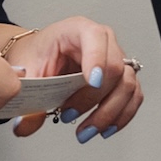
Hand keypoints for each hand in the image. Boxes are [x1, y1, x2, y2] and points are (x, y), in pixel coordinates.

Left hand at [0, 16, 147, 140]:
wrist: (39, 58)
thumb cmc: (37, 55)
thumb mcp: (27, 71)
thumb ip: (28, 98)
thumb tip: (27, 125)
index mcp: (78, 30)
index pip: (96, 38)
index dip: (97, 60)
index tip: (92, 82)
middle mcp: (103, 42)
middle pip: (115, 68)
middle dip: (94, 99)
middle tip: (69, 115)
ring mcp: (116, 60)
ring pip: (128, 86)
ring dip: (109, 113)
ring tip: (86, 130)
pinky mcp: (121, 79)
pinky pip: (133, 97)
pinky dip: (121, 116)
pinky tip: (104, 129)